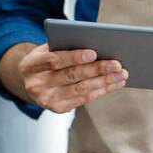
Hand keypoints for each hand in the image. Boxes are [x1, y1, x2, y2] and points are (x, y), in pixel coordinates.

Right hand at [3, 42, 128, 112]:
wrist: (31, 79)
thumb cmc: (46, 58)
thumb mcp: (48, 48)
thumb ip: (65, 45)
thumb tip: (97, 44)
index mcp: (31, 64)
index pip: (54, 59)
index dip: (74, 57)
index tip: (94, 53)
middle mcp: (36, 84)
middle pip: (71, 76)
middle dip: (97, 70)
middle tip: (117, 65)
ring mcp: (45, 99)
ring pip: (80, 89)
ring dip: (104, 82)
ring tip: (121, 75)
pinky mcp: (56, 108)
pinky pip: (82, 100)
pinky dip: (100, 91)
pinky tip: (113, 84)